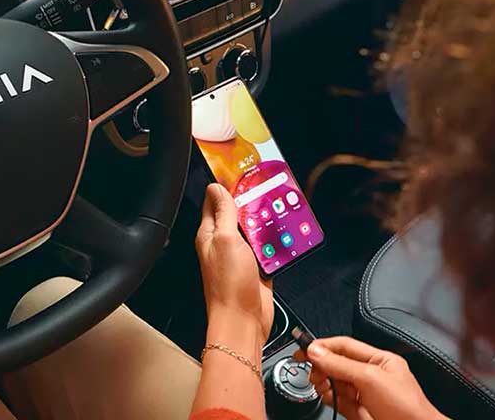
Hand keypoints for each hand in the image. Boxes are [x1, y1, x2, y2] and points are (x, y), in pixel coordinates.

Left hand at [195, 183, 273, 343]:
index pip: (214, 202)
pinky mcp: (257, 269)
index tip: (240, 173)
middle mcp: (224, 244)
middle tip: (267, 192)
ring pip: (255, 231)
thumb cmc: (228, 286)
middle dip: (252, 204)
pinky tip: (285, 238)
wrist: (243, 321)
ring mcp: (241, 257)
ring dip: (267, 224)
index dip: (225, 186)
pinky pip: (268, 250)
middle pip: (239, 215)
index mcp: (209, 234)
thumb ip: (223, 213)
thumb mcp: (225, 240)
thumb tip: (216, 188)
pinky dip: (277, 244)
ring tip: (278, 213)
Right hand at [294, 337, 448, 419]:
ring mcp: (364, 395)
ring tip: (321, 384)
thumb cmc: (407, 409)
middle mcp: (371, 376)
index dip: (323, 346)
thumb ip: (341, 364)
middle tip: (312, 370)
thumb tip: (316, 352)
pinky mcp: (358, 412)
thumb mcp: (370, 379)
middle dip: (322, 365)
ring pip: (335, 382)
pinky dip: (328, 397)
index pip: (345, 346)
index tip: (304, 350)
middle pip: (337, 364)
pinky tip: (327, 396)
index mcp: (379, 360)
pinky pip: (337, 400)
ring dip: (324, 382)